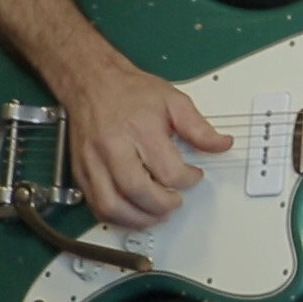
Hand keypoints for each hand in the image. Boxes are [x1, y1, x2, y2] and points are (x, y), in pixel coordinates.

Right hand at [57, 62, 233, 229]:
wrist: (93, 82)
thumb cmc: (131, 91)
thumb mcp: (174, 101)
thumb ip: (199, 127)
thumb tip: (222, 144)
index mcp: (140, 130)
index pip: (167, 170)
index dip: (187, 180)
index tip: (194, 176)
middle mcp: (113, 147)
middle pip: (137, 191)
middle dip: (162, 205)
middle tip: (175, 202)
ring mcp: (93, 162)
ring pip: (111, 206)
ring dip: (138, 219)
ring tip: (156, 214)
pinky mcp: (80, 171)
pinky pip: (95, 206)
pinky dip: (116, 217)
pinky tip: (133, 213)